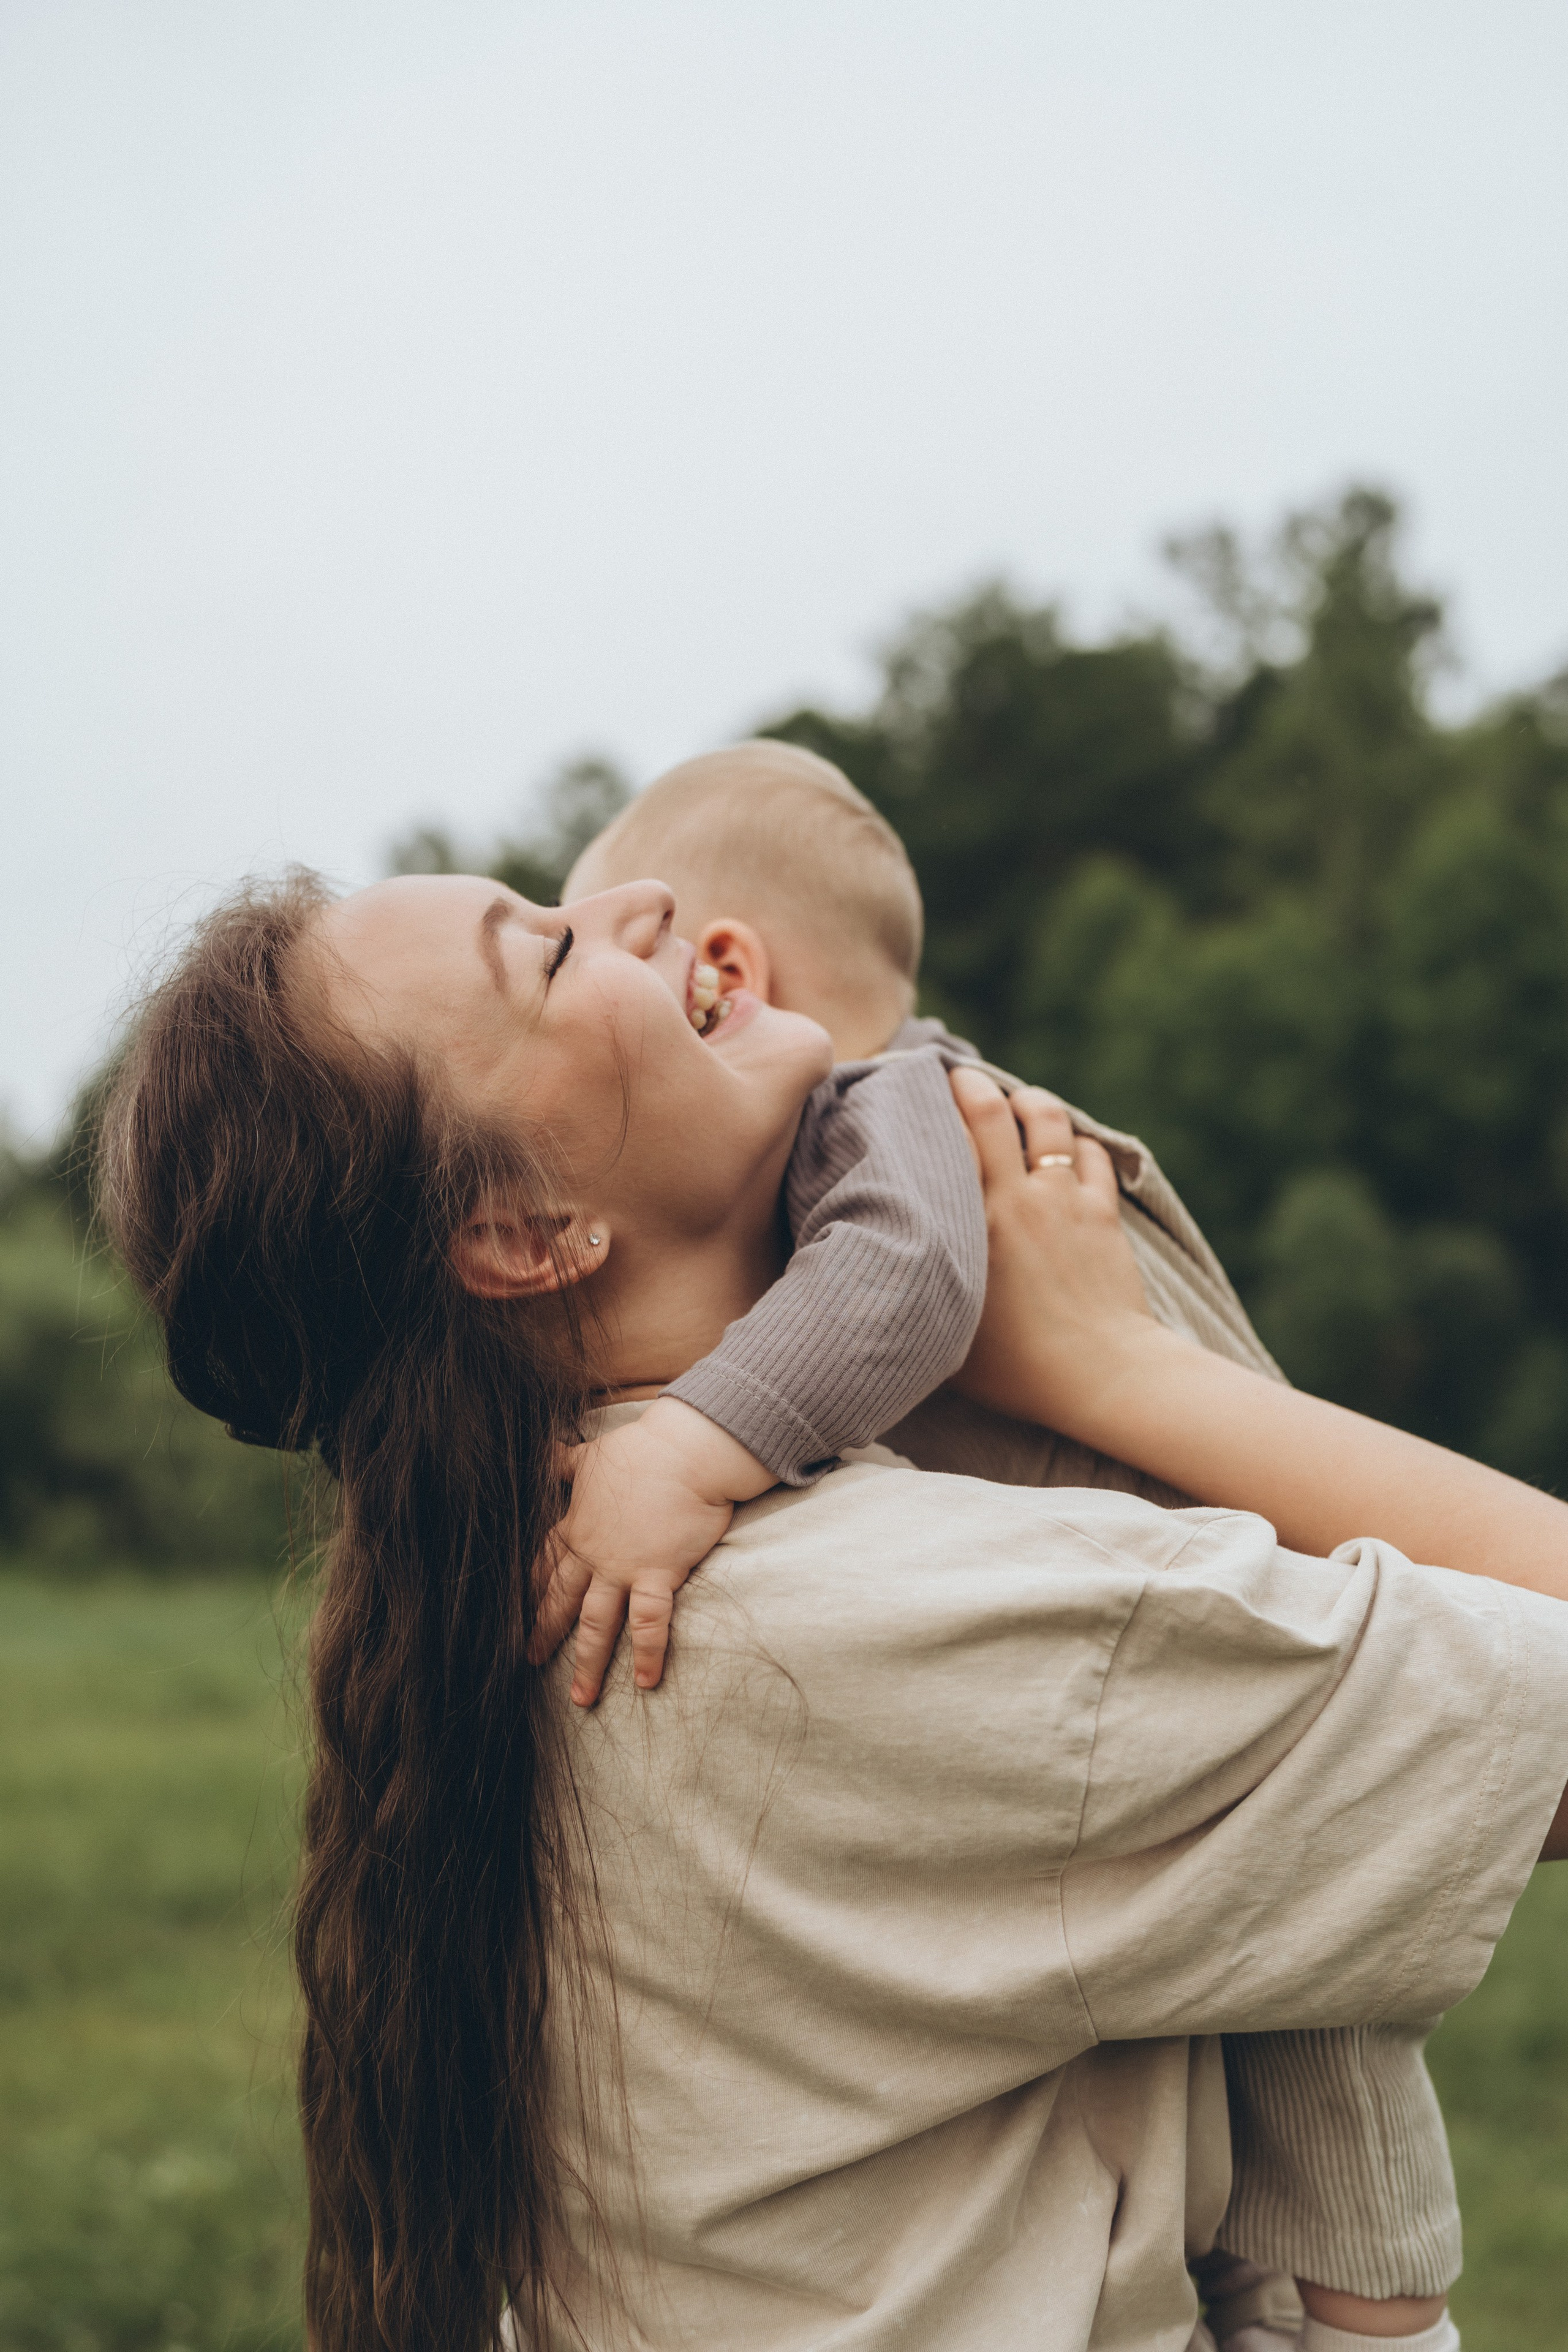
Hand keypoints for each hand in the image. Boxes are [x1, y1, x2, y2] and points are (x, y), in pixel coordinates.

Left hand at [530, 1398, 771, 1705]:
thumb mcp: (591, 1456)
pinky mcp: (659, 1573)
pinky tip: (645, 1682)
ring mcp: (624, 1567)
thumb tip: (543, 1450)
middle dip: (545, 1632)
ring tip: (580, 1698)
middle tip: (531, 1660)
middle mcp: (594, 1554)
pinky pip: (649, 1622)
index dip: (532, 1589)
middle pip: (563, 1600)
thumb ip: (563, 1462)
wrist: (684, 1452)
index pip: (547, 1564)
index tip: (518, 1611)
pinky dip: (647, 1653)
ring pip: (599, 1622)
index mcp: (577, 1526)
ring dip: (589, 1661)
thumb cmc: (640, 1450)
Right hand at [948, 1068, 1166, 1441]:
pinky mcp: (1104, 1213)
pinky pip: (1090, 1154)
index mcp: (975, 1221)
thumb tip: (875, 1284)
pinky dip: (1075, 1143)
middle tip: (959, 1080)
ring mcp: (1066, 1200)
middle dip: (973, 1085)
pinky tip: (1065, 1150)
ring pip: (1049, 1119)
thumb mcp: (946, 1336)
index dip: (933, 1103)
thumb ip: (917, 1294)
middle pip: (994, 1110)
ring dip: (1029, 1102)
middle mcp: (1019, 1197)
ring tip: (1015, 1104)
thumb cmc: (1017, 1368)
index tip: (915, 1092)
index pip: (951, 1136)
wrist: (1102, 1375)